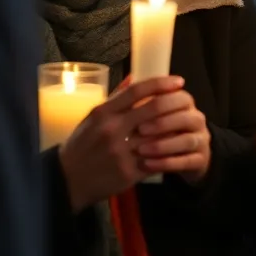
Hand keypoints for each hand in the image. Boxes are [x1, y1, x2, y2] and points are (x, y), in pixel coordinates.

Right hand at [59, 76, 191, 210]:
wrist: (67, 180)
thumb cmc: (82, 144)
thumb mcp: (93, 118)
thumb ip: (115, 98)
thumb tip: (135, 76)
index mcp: (103, 113)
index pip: (137, 91)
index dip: (162, 83)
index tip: (179, 81)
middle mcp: (112, 130)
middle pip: (154, 109)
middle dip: (176, 102)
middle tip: (188, 99)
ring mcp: (121, 152)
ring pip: (160, 134)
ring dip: (176, 126)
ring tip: (187, 120)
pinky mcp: (129, 172)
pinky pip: (158, 159)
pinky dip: (171, 151)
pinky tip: (178, 145)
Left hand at [135, 86, 210, 184]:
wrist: (177, 156)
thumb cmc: (154, 131)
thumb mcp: (147, 114)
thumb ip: (139, 101)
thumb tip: (124, 86)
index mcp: (185, 104)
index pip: (180, 96)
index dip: (162, 102)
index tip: (139, 106)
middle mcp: (196, 120)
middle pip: (187, 117)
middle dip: (162, 123)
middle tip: (139, 129)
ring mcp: (201, 141)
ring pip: (188, 141)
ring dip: (164, 145)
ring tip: (141, 150)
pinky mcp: (200, 160)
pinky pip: (187, 162)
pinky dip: (166, 163)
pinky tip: (147, 164)